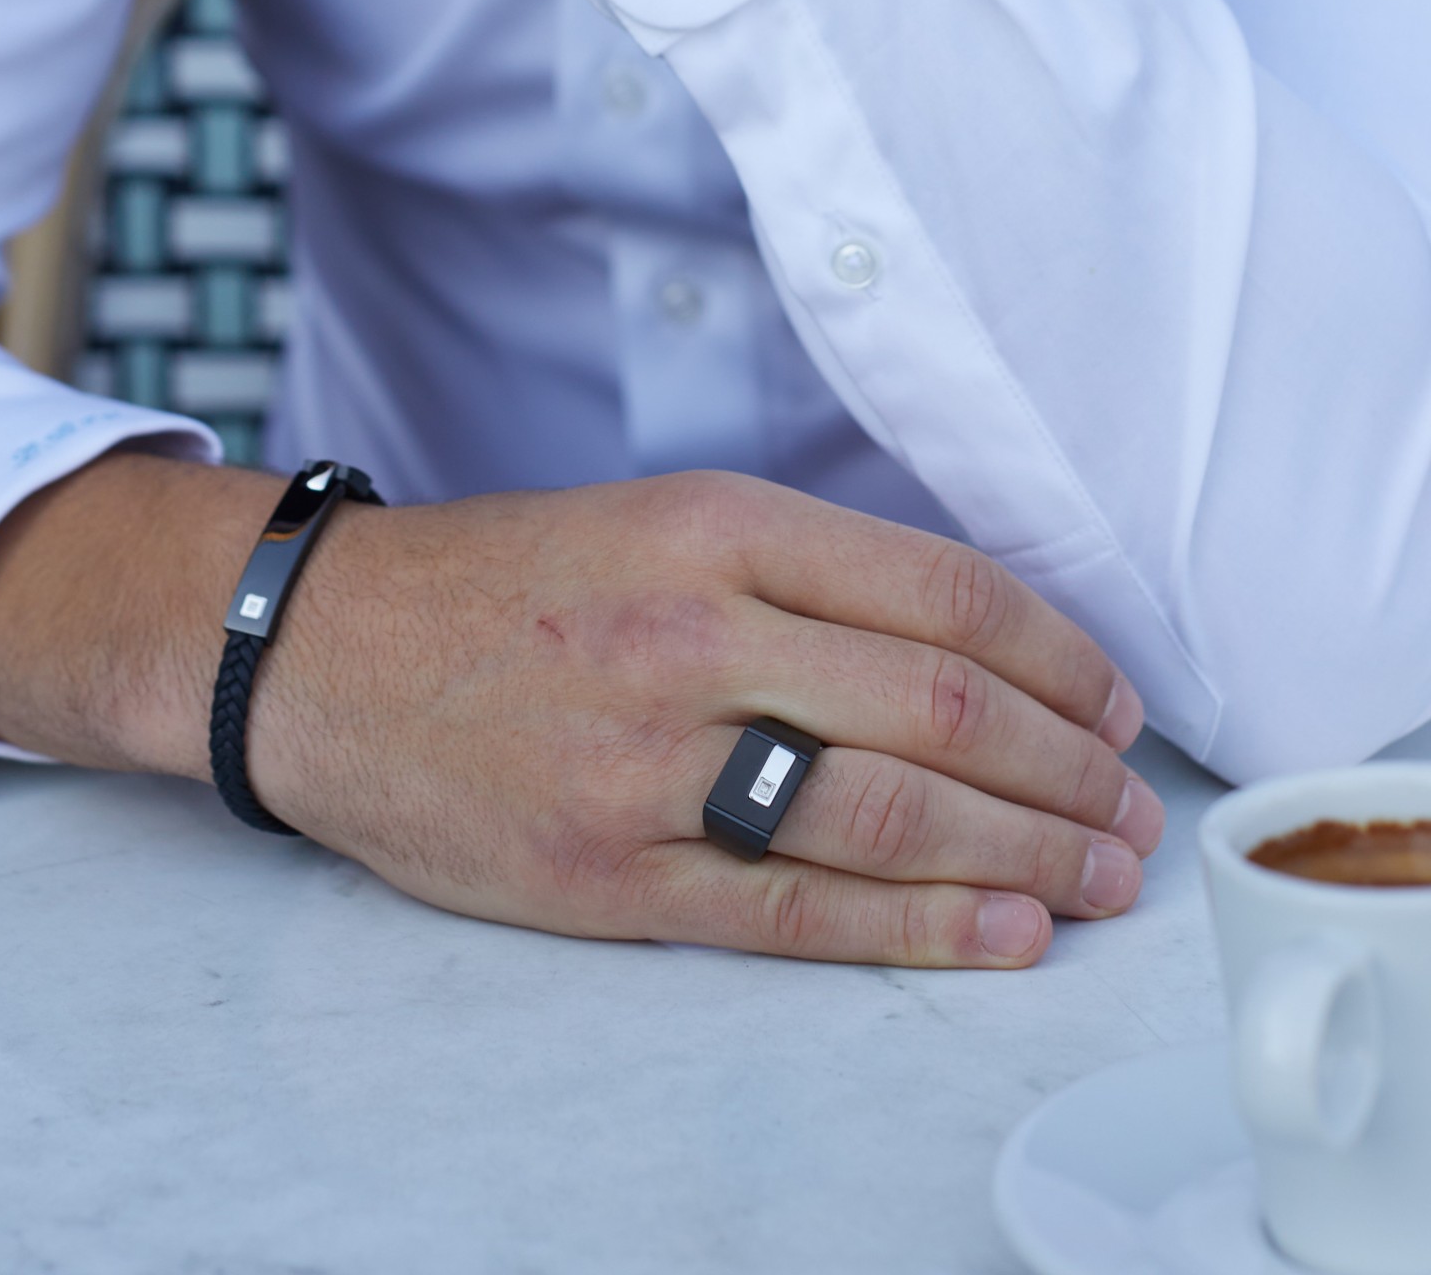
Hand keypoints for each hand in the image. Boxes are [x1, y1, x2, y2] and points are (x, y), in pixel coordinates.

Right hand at [0, 458, 1160, 967]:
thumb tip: (971, 646)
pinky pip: (792, 909)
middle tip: (1128, 809)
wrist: (319, 653)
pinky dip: (918, 928)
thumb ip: (796, 566)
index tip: (1110, 702)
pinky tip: (1003, 931)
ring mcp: (646, 762)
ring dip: (1023, 852)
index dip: (1060, 656)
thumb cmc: (496, 581)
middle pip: (938, 708)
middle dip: (1068, 769)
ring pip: (886, 814)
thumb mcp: (646, 515)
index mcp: (706, 526)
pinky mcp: (607, 872)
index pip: (939, 590)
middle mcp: (687, 634)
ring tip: (1097, 876)